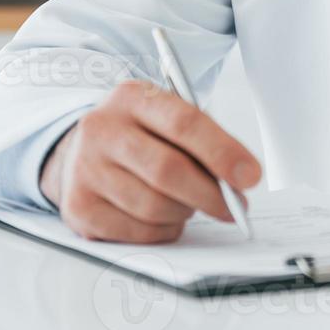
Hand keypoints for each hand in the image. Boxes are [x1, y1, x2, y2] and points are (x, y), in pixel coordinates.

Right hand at [39, 80, 261, 243]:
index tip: (251, 176)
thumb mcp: (166, 119)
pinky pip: (138, 232)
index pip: (184, 122)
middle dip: (211, 194)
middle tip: (235, 206)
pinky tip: (166, 218)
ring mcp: (84, 170)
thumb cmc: (141, 135)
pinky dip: (164, 230)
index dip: (222, 152)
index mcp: (132, 97)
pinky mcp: (78, 208)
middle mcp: (101, 129)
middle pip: (168, 170)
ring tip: (191, 204)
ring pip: (154, 206)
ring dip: (186, 212)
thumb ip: (202, 140)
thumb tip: (239, 179)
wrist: (81, 151)